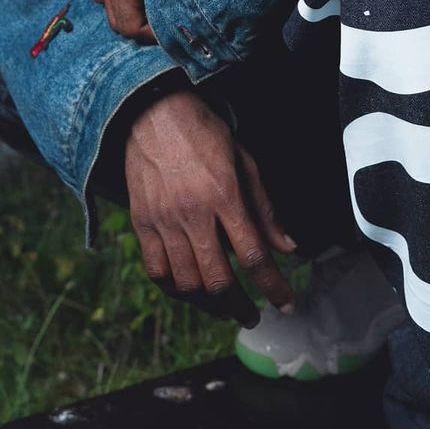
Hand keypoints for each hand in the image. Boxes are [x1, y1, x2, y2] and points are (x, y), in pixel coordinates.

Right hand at [124, 88, 297, 326]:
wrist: (153, 112)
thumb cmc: (205, 134)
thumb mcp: (245, 162)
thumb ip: (265, 208)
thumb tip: (288, 246)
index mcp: (224, 196)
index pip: (254, 255)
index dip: (273, 286)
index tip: (286, 303)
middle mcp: (192, 214)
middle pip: (218, 279)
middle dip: (240, 306)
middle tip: (252, 315)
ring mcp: (163, 220)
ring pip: (187, 282)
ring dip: (209, 304)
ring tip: (223, 307)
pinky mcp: (141, 223)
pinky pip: (156, 271)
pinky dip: (175, 288)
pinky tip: (190, 291)